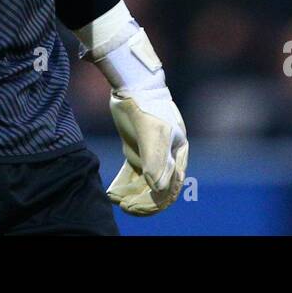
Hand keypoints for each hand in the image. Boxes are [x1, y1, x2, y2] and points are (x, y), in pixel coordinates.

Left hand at [106, 80, 188, 214]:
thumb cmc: (146, 107)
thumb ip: (156, 159)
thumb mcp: (152, 132)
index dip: (155, 201)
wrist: (132, 86)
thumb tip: (157, 188)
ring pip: (145, 182)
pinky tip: (113, 191)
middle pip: (159, 187)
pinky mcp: (137, 149)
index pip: (171, 187)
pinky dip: (125, 184)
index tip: (135, 206)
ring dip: (132, 194)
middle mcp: (168, 156)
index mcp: (178, 154)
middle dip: (143, 200)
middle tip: (125, 206)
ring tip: (116, 199)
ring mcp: (152, 153)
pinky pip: (133, 173)